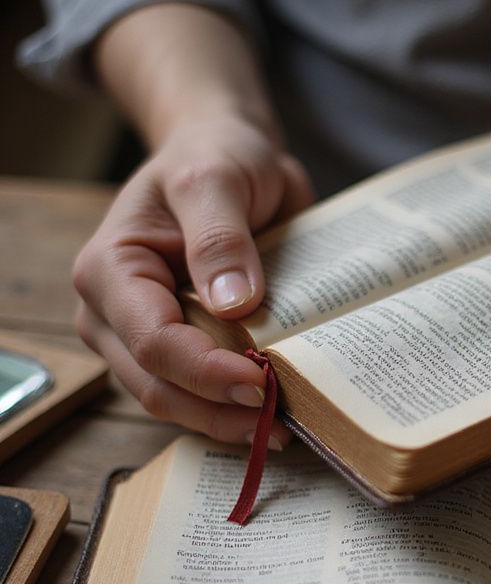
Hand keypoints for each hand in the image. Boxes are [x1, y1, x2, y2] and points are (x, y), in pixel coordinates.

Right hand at [73, 116, 313, 444]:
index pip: (154, 341)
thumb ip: (220, 237)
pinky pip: (199, 395)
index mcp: (111, 270)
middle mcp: (114, 312)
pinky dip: (234, 408)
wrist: (225, 156)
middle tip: (283, 423)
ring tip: (285, 427)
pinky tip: (275, 414)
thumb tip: (233, 304)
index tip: (262, 383)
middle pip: (160, 386)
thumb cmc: (215, 159)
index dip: (207, 372)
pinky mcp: (177, 349)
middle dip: (219, 410)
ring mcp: (142, 337)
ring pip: (177, 402)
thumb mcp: (218, 179)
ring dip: (228, 420)